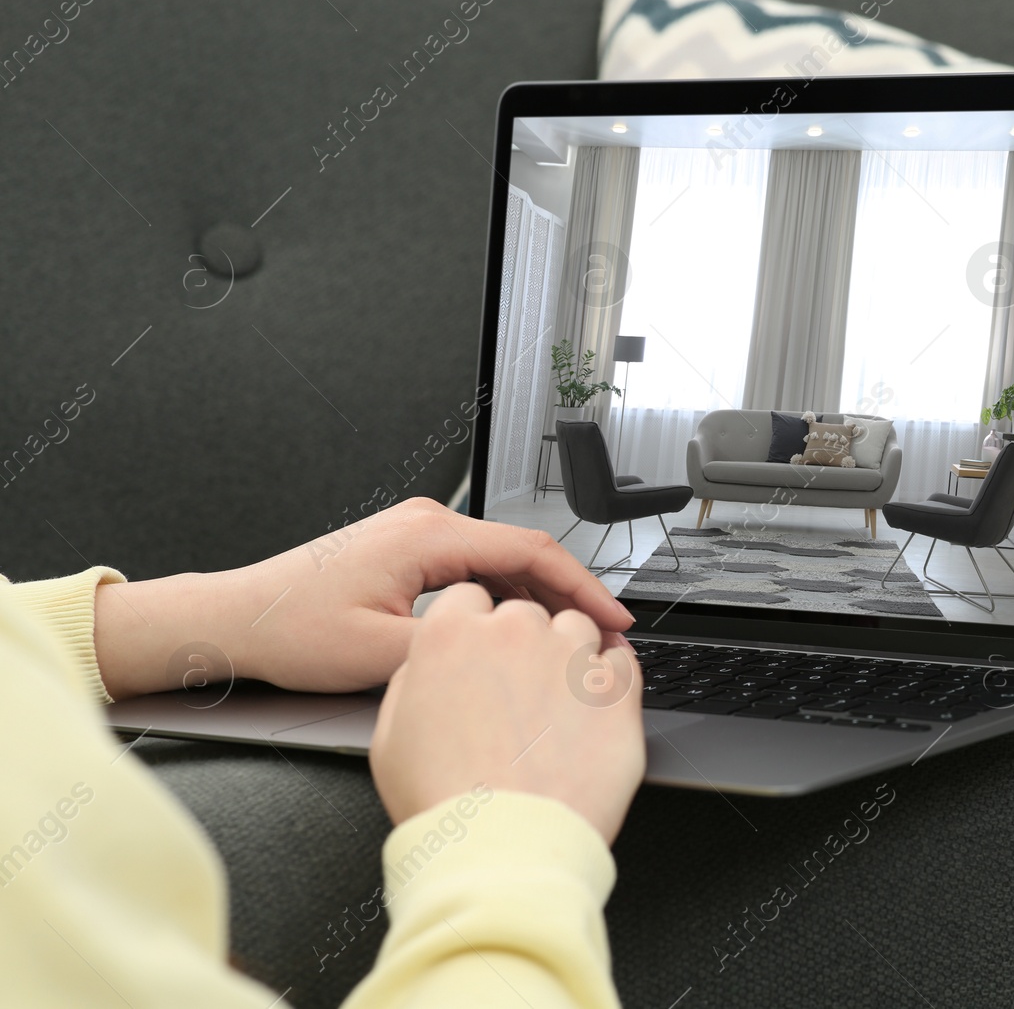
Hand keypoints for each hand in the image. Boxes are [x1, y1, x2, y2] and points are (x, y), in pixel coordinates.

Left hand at [93, 497, 634, 699]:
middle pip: (524, 551)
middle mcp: (427, 522)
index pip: (531, 551)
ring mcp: (417, 533)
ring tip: (566, 640)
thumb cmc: (292, 630)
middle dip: (569, 595)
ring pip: (501, 561)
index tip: (614, 618)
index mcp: (428, 535)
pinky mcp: (407, 550)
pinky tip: (516, 630)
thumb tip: (511, 653)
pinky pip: (474, 567)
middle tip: (602, 638)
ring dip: (537, 598)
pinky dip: (504, 596)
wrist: (237, 619)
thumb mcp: (383, 653)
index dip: (582, 588)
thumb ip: (457, 648)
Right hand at [369, 582, 644, 842]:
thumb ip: (414, 680)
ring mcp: (570, 658)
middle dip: (522, 644)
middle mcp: (514, 633)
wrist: (503, 849)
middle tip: (517, 694)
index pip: (471, 598)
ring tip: (557, 704)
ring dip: (569, 654)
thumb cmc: (445, 803)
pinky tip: (594, 706)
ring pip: (578, 627)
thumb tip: (433, 666)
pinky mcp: (615, 689)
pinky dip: (611, 677)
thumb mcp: (390, 735)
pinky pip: (622, 660)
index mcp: (452, 635)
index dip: (476, 628)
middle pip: (526, 613)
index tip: (483, 653)